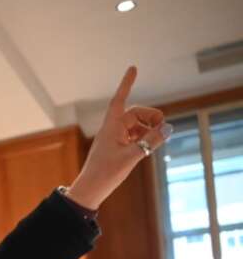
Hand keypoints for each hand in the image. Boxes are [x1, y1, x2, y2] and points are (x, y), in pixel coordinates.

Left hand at [67, 66, 170, 209]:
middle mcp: (112, 129)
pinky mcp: (116, 148)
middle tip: (163, 128)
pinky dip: (144, 138)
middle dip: (150, 117)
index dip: (126, 84)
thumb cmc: (105, 173)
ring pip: (136, 126)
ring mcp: (114, 139)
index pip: (120, 100)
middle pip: (135, 114)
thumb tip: (168, 128)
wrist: (90, 190)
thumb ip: (151, 141)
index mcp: (111, 126)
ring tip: (156, 141)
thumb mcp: (132, 156)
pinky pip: (133, 136)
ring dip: (148, 129)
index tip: (133, 68)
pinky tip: (149, 147)